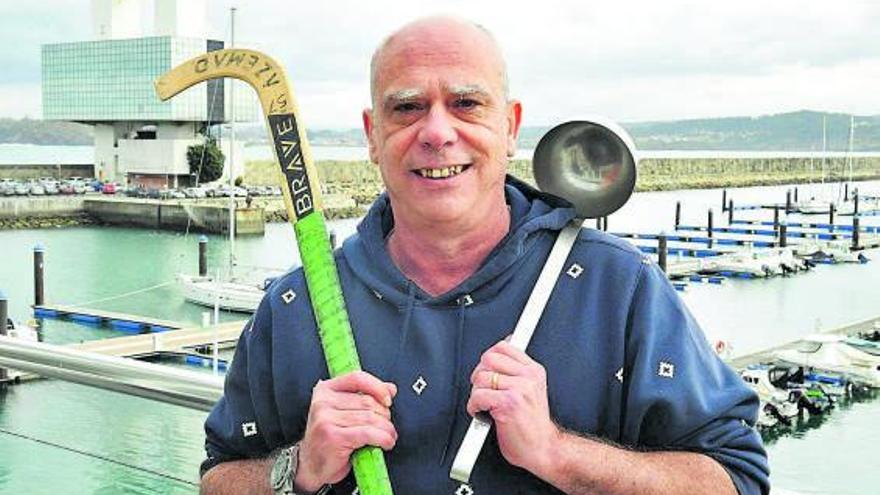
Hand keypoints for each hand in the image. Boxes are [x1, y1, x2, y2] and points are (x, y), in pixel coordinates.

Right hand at [296, 371, 397, 490]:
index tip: (388, 400)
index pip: (357, 378)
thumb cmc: (329, 439)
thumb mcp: (344, 413)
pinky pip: (368, 433)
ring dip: (387, 429)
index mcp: (326, 390)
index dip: (378, 387)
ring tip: (390, 437)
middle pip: (367, 401)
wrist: (309, 466)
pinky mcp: (333, 436)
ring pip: (370, 418)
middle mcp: (323, 402)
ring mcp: (325, 419)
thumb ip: (365, 397)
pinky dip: (383, 438)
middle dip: (385, 416)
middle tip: (388, 427)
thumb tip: (390, 388)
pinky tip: (386, 443)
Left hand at [467, 340, 560, 477]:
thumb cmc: (534, 425)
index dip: (488, 358)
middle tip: (483, 388)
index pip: (503, 347)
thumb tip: (498, 353)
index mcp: (534, 371)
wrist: (544, 449)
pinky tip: (481, 412)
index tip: (487, 370)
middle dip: (479, 374)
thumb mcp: (532, 390)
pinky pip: (478, 395)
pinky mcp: (508, 404)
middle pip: (489, 358)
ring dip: (476, 393)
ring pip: (481, 377)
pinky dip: (473, 406)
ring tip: (484, 404)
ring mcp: (519, 389)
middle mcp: (528, 377)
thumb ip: (517, 372)